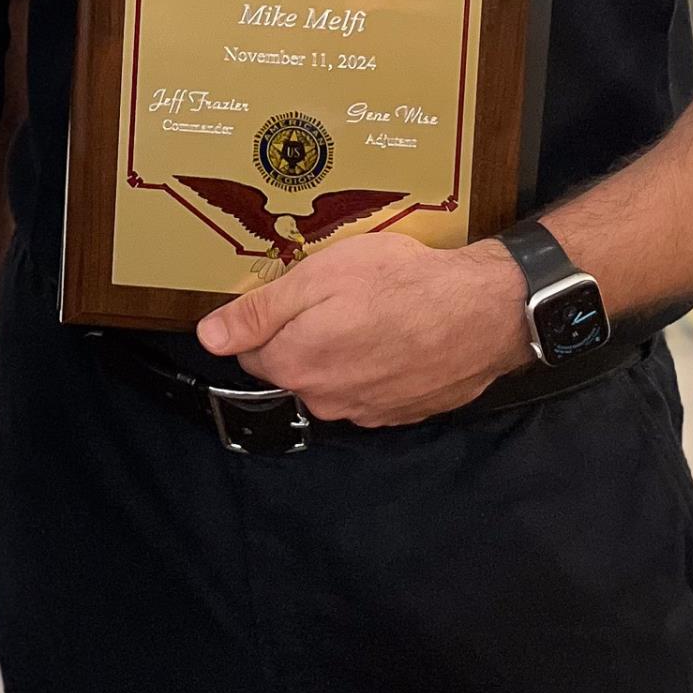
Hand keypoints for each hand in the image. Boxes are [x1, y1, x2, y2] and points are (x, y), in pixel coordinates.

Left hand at [196, 235, 531, 425]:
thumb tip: (209, 337)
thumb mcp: (317, 278)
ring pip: (331, 381)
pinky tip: (395, 336)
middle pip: (290, 368)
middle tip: (333, 297)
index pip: (250, 352)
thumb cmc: (397, 283)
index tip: (291, 295)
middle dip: (300, 336)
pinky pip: (370, 390)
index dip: (265, 320)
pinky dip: (374, 367)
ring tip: (369, 313)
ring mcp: (367, 413)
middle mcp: (326, 401)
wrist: (483, 311)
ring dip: (339, 353)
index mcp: (295, 365)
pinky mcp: (403, 413)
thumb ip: (259, 312)